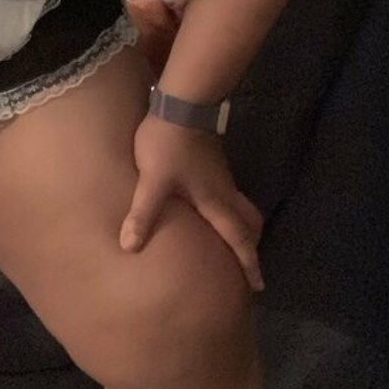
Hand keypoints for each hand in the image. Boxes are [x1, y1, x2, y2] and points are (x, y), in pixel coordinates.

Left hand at [119, 116, 265, 292]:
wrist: (180, 103)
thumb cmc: (168, 145)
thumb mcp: (152, 182)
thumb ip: (143, 214)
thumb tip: (129, 247)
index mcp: (215, 202)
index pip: (238, 238)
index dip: (248, 263)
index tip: (259, 285)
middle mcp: (224, 191)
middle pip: (248, 222)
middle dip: (250, 244)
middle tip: (247, 263)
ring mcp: (220, 175)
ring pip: (239, 207)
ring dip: (239, 226)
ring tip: (230, 241)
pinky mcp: (211, 163)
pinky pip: (227, 194)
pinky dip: (227, 210)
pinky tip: (208, 210)